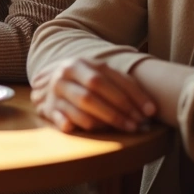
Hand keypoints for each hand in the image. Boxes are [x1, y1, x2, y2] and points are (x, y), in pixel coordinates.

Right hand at [31, 57, 155, 133]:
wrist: (43, 81)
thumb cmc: (80, 80)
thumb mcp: (96, 74)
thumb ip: (121, 85)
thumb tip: (150, 109)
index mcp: (83, 63)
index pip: (111, 78)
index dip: (133, 95)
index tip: (150, 112)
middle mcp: (67, 73)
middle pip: (96, 89)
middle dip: (120, 108)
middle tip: (138, 124)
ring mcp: (55, 90)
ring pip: (83, 104)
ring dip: (106, 119)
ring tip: (125, 129)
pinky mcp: (46, 108)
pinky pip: (64, 119)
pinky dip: (78, 125)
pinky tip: (94, 131)